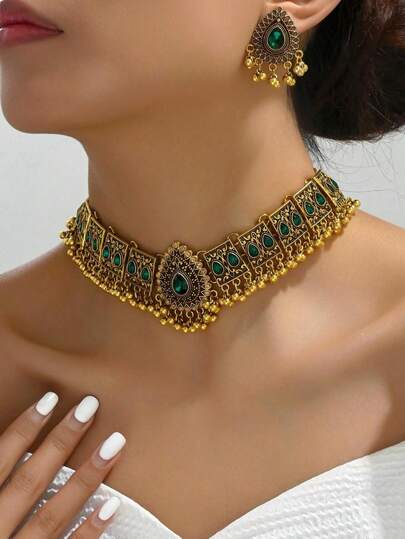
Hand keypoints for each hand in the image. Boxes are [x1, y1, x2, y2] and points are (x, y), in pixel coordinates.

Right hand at [0, 391, 125, 537]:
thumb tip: (5, 448)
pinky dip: (87, 533)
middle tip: (90, 406)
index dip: (22, 430)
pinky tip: (111, 506)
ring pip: (52, 514)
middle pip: (28, 481)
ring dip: (85, 478)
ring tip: (115, 444)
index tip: (50, 399)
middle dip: (60, 442)